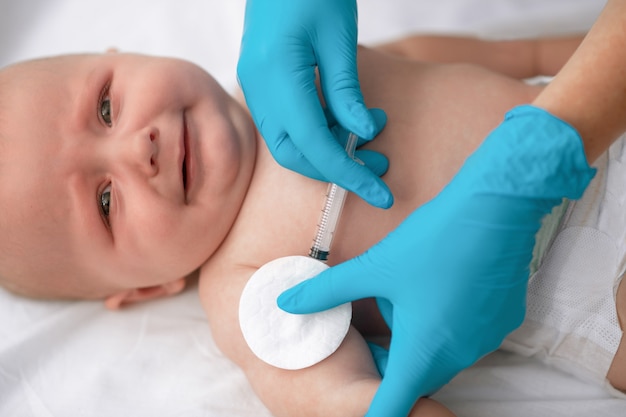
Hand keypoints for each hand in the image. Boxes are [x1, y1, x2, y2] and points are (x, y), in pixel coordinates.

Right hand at [237, 0, 392, 207]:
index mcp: (275, 74)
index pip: (314, 143)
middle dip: (337, 169)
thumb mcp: (338, 37)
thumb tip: (364, 134)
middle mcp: (258, 88)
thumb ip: (347, 91)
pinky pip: (289, 125)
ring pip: (290, 143)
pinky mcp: (263, 85)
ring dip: (329, 151)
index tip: (381, 193)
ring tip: (372, 141)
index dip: (349, 173)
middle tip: (380, 166)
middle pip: (294, 154)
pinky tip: (347, 124)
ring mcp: (256, 88)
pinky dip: (319, 133)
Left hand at [278, 105, 594, 415]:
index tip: (357, 402)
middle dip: (392, 362)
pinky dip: (448, 324)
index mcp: (423, 349)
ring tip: (407, 298)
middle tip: (372, 332)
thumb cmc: (432, 240)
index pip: (392, 406)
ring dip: (420, 340)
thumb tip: (286, 303)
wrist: (497, 207)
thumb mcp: (375, 267)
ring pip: (442, 354)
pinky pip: (468, 335)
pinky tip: (441, 286)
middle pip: (417, 376)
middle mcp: (460, 354)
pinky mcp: (505, 321)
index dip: (373, 410)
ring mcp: (487, 339)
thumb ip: (327, 291)